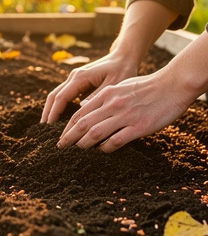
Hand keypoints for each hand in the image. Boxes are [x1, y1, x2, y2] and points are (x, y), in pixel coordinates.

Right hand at [41, 52, 138, 123]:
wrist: (124, 56)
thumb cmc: (123, 69)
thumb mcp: (115, 83)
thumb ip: (98, 95)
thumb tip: (81, 108)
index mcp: (81, 77)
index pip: (61, 97)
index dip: (54, 112)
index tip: (50, 126)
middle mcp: (74, 76)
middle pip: (54, 96)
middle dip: (48, 112)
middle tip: (43, 129)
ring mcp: (74, 78)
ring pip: (56, 94)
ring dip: (51, 109)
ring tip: (47, 125)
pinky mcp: (78, 81)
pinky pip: (63, 94)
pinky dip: (58, 105)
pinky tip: (58, 116)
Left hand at [55, 70, 193, 152]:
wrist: (174, 85)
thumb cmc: (148, 86)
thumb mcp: (121, 86)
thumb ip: (104, 97)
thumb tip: (87, 108)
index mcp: (107, 94)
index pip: (79, 113)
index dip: (67, 127)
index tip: (61, 136)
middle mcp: (112, 105)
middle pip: (82, 124)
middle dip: (69, 137)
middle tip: (61, 147)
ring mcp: (125, 116)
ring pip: (94, 133)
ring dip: (83, 144)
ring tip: (78, 150)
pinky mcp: (139, 127)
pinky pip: (115, 141)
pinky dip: (105, 148)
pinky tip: (102, 150)